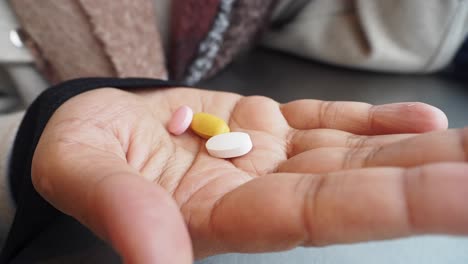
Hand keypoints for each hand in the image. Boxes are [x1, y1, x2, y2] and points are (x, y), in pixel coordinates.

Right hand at [32, 87, 465, 262]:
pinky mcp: (263, 123)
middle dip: (429, 182)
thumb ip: (123, 215)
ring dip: (417, 150)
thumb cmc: (80, 153)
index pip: (318, 214)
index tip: (461, 197)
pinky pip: (325, 124)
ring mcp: (267, 155)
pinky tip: (419, 121)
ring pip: (353, 155)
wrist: (91, 128)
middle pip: (356, 189)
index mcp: (221, 213)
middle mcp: (258, 190)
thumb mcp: (84, 176)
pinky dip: (371, 123)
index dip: (390, 207)